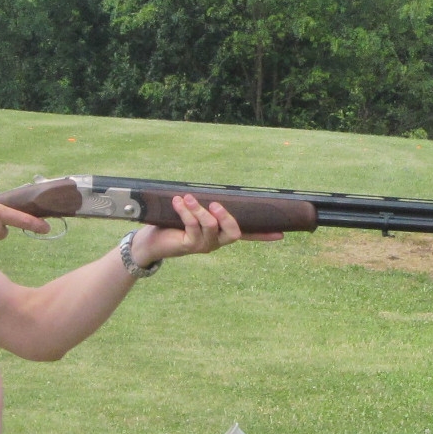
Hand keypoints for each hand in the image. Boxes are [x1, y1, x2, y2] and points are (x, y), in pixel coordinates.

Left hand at [129, 194, 282, 265]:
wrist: (151, 241)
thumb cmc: (173, 222)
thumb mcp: (193, 211)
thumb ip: (206, 204)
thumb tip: (212, 188)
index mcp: (221, 233)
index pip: (247, 235)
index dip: (263, 235)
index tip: (281, 235)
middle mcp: (216, 242)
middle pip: (233, 233)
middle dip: (226, 217)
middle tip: (216, 204)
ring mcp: (204, 245)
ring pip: (210, 226)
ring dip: (199, 209)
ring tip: (187, 197)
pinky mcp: (189, 245)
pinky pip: (192, 226)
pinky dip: (186, 212)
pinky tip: (178, 202)